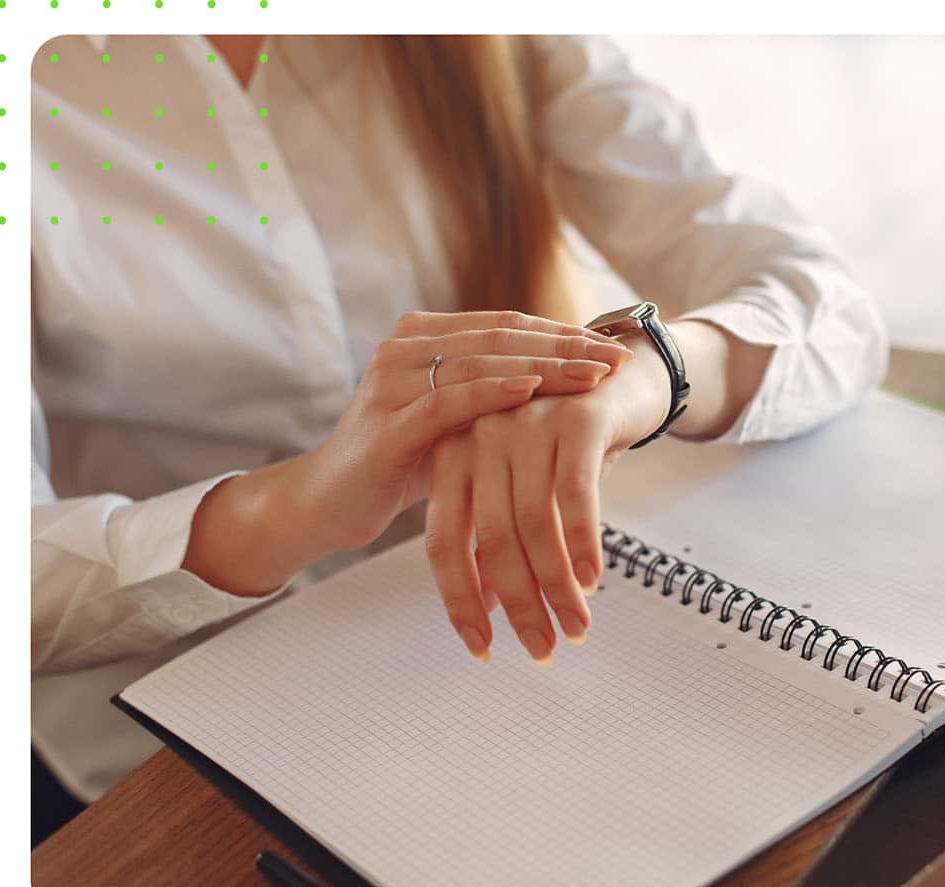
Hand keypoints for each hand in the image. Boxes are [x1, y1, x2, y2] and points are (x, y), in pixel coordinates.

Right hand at [182, 310, 631, 597]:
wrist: (328, 503)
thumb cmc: (401, 463)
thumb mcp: (455, 421)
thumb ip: (495, 394)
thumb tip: (569, 383)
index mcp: (422, 337)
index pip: (506, 326)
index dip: (561, 334)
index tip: (612, 347)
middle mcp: (404, 348)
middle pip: (500, 338)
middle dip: (564, 347)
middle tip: (615, 358)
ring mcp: (392, 381)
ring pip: (481, 363)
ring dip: (543, 367)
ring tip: (592, 375)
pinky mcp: (388, 423)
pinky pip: (449, 401)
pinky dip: (493, 393)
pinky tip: (534, 391)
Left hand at [423, 333, 671, 663]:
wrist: (624, 377)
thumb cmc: (567, 442)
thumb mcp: (525, 487)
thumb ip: (497, 537)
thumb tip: (485, 605)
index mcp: (453, 454)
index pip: (443, 541)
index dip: (460, 601)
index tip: (482, 648)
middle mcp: (481, 435)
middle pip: (487, 538)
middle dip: (517, 604)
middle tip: (541, 649)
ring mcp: (526, 423)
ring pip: (532, 523)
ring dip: (555, 585)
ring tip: (575, 626)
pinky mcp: (575, 419)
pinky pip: (574, 494)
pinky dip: (583, 544)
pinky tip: (592, 580)